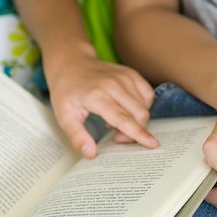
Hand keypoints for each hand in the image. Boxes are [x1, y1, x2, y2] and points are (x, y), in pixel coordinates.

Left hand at [44, 43, 158, 158]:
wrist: (70, 63)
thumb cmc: (66, 91)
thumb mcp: (64, 116)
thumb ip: (77, 136)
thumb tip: (91, 154)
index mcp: (96, 96)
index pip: (123, 118)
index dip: (138, 134)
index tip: (152, 145)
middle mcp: (114, 84)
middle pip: (139, 114)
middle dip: (135, 131)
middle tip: (116, 136)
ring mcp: (125, 77)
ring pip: (145, 106)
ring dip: (137, 120)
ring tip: (116, 121)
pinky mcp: (131, 74)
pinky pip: (148, 95)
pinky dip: (143, 107)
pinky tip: (127, 109)